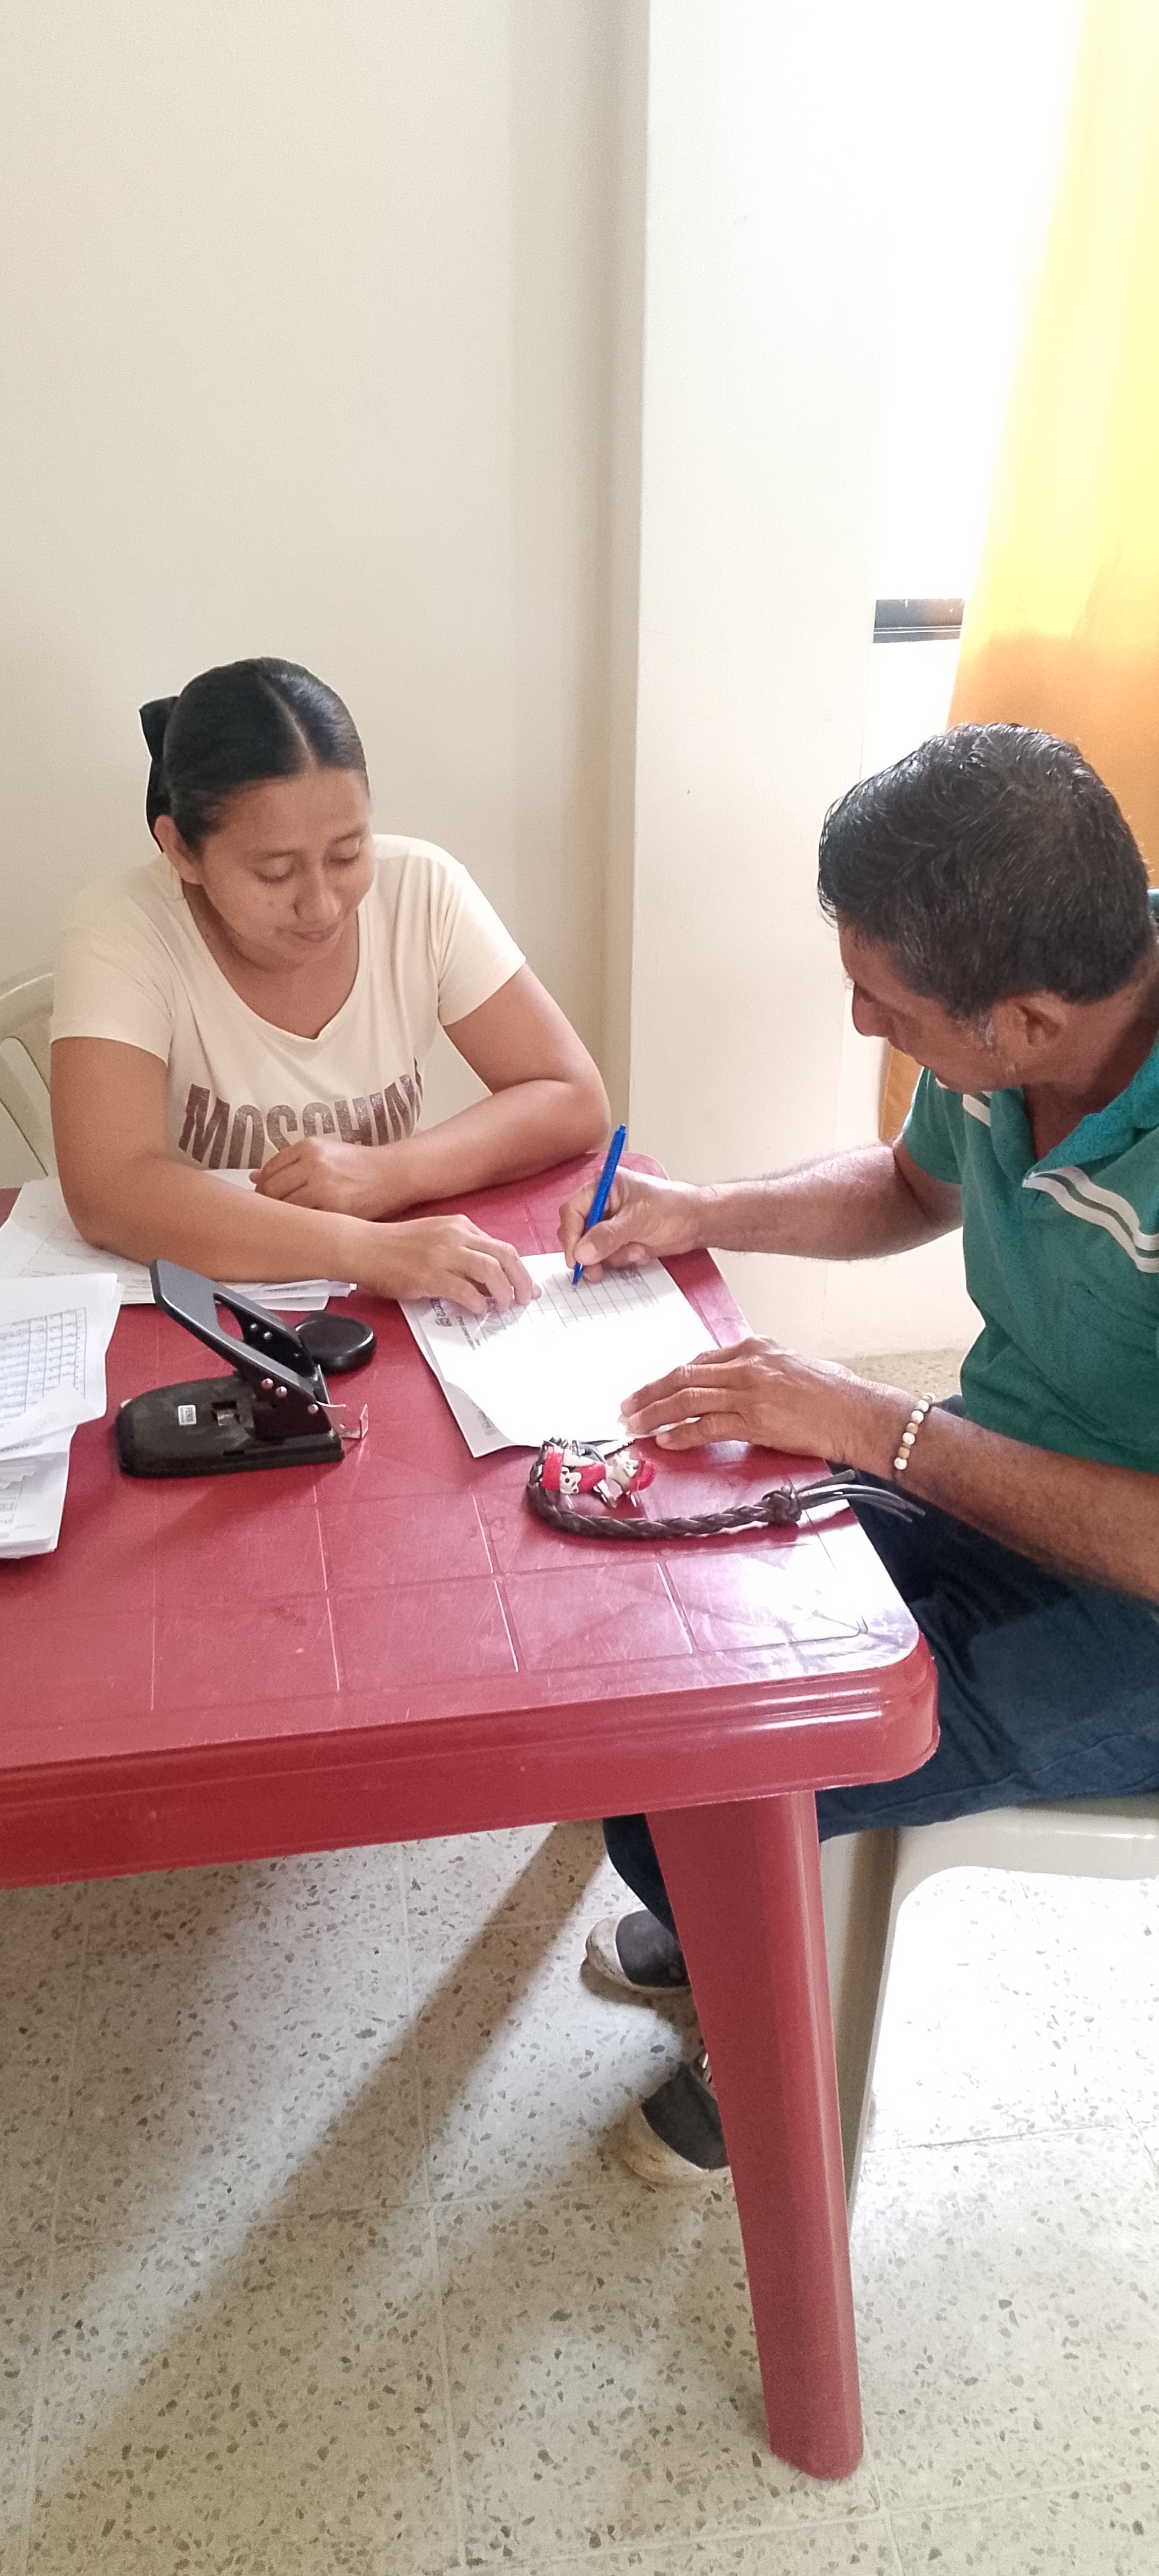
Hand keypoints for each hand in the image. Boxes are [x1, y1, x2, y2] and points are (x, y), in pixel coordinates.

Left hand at [254, 1139, 395, 1219]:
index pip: (269, 1170)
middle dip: (269, 1204)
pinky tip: (307, 1227)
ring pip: (284, 1206)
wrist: (394, 1174)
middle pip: (271, 1189)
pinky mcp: (334, 1207)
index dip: (263, 1187)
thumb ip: (289, 1164)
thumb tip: (253, 1176)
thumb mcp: (324, 1153)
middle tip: (274, 1215)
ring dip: (283, 1217)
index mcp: (307, 1147)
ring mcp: (323, 1186)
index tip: (267, 1198)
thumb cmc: (359, 1166)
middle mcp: (312, 1163)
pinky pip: (305, 1220)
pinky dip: (301, 1225)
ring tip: (290, 1222)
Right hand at [364, 1214, 537, 1315]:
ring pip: (491, 1271)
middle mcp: (456, 1236)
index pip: (501, 1246)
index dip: (518, 1269)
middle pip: (505, 1256)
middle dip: (521, 1280)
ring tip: (504, 1307)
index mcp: (460, 1226)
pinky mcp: (430, 1275)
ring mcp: (443, 1255)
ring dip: (504, 1292)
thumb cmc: (394, 1246)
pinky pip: (465, 1291)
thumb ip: (461, 1250)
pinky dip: (477, 1302)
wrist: (362, 1246)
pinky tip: (478, 1310)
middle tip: (524, 1299)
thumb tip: (485, 1278)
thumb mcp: (435, 1236)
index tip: (524, 1285)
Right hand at [558, 1168, 703, 1278]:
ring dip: (612, 1256)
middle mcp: (602, 1203)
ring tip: (636, 1250)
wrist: (698, 1223)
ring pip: (591, 1248)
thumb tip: (582, 1253)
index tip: (576, 1259)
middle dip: (591, 1251)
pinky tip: (640, 1251)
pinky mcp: (619, 1239)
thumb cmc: (673, 1208)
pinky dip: (622, 1259)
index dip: (571, 1236)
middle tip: (597, 1270)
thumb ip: (608, 1236)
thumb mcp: (638, 1220)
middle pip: (578, 1232)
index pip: (572, 1211)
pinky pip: (607, 1256)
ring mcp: (610, 1223)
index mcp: (602, 1186)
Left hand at [621, 1336, 904, 1468]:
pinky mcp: (753, 1420)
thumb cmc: (834, 1393)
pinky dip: (681, 1433)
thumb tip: (732, 1385)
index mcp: (755, 1348)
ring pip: (687, 1399)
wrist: (857, 1412)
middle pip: (683, 1376)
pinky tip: (665, 1440)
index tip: (653, 1388)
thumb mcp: (791, 1365)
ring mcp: (748, 1392)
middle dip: (650, 1392)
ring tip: (635, 1425)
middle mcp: (747, 1365)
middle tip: (628, 1405)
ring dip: (655, 1413)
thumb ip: (758, 1370)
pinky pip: (706, 1426)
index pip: (699, 1361)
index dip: (669, 1377)